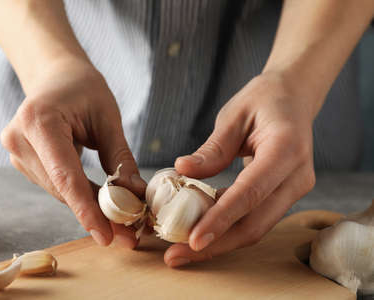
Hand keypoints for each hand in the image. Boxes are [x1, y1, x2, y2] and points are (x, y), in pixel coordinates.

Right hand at [0, 59, 145, 248]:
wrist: (55, 75)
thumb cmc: (83, 88)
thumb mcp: (108, 117)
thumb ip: (119, 156)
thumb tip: (134, 196)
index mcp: (39, 121)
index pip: (65, 175)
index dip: (86, 209)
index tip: (106, 237)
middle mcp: (18, 139)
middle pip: (61, 188)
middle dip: (95, 213)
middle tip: (127, 234)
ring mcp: (16, 152)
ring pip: (58, 191)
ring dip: (88, 207)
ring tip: (121, 222)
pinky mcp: (22, 161)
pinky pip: (55, 185)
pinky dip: (78, 195)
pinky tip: (101, 204)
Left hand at [165, 73, 316, 266]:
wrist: (293, 98)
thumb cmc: (263, 100)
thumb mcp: (234, 115)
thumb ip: (212, 148)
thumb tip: (183, 171)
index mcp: (286, 149)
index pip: (250, 192)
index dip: (221, 219)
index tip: (192, 240)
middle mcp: (297, 176)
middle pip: (256, 223)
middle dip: (216, 244)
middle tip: (176, 256)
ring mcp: (295, 188)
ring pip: (257, 227)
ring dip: (220, 241)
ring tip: (182, 249)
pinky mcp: (285, 195)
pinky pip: (256, 218)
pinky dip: (228, 227)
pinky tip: (201, 229)